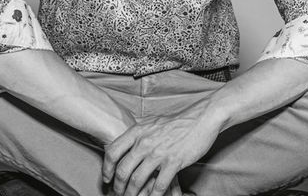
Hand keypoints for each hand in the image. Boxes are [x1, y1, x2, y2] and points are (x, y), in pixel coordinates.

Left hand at [103, 98, 221, 195]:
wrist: (200, 118)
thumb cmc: (177, 121)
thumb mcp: (152, 122)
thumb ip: (138, 134)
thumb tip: (126, 145)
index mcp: (137, 131)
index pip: (113, 152)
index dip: (107, 169)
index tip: (108, 179)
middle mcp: (145, 142)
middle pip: (123, 170)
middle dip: (119, 187)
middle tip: (119, 193)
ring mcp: (159, 153)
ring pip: (137, 181)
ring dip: (132, 194)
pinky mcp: (173, 162)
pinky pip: (159, 185)